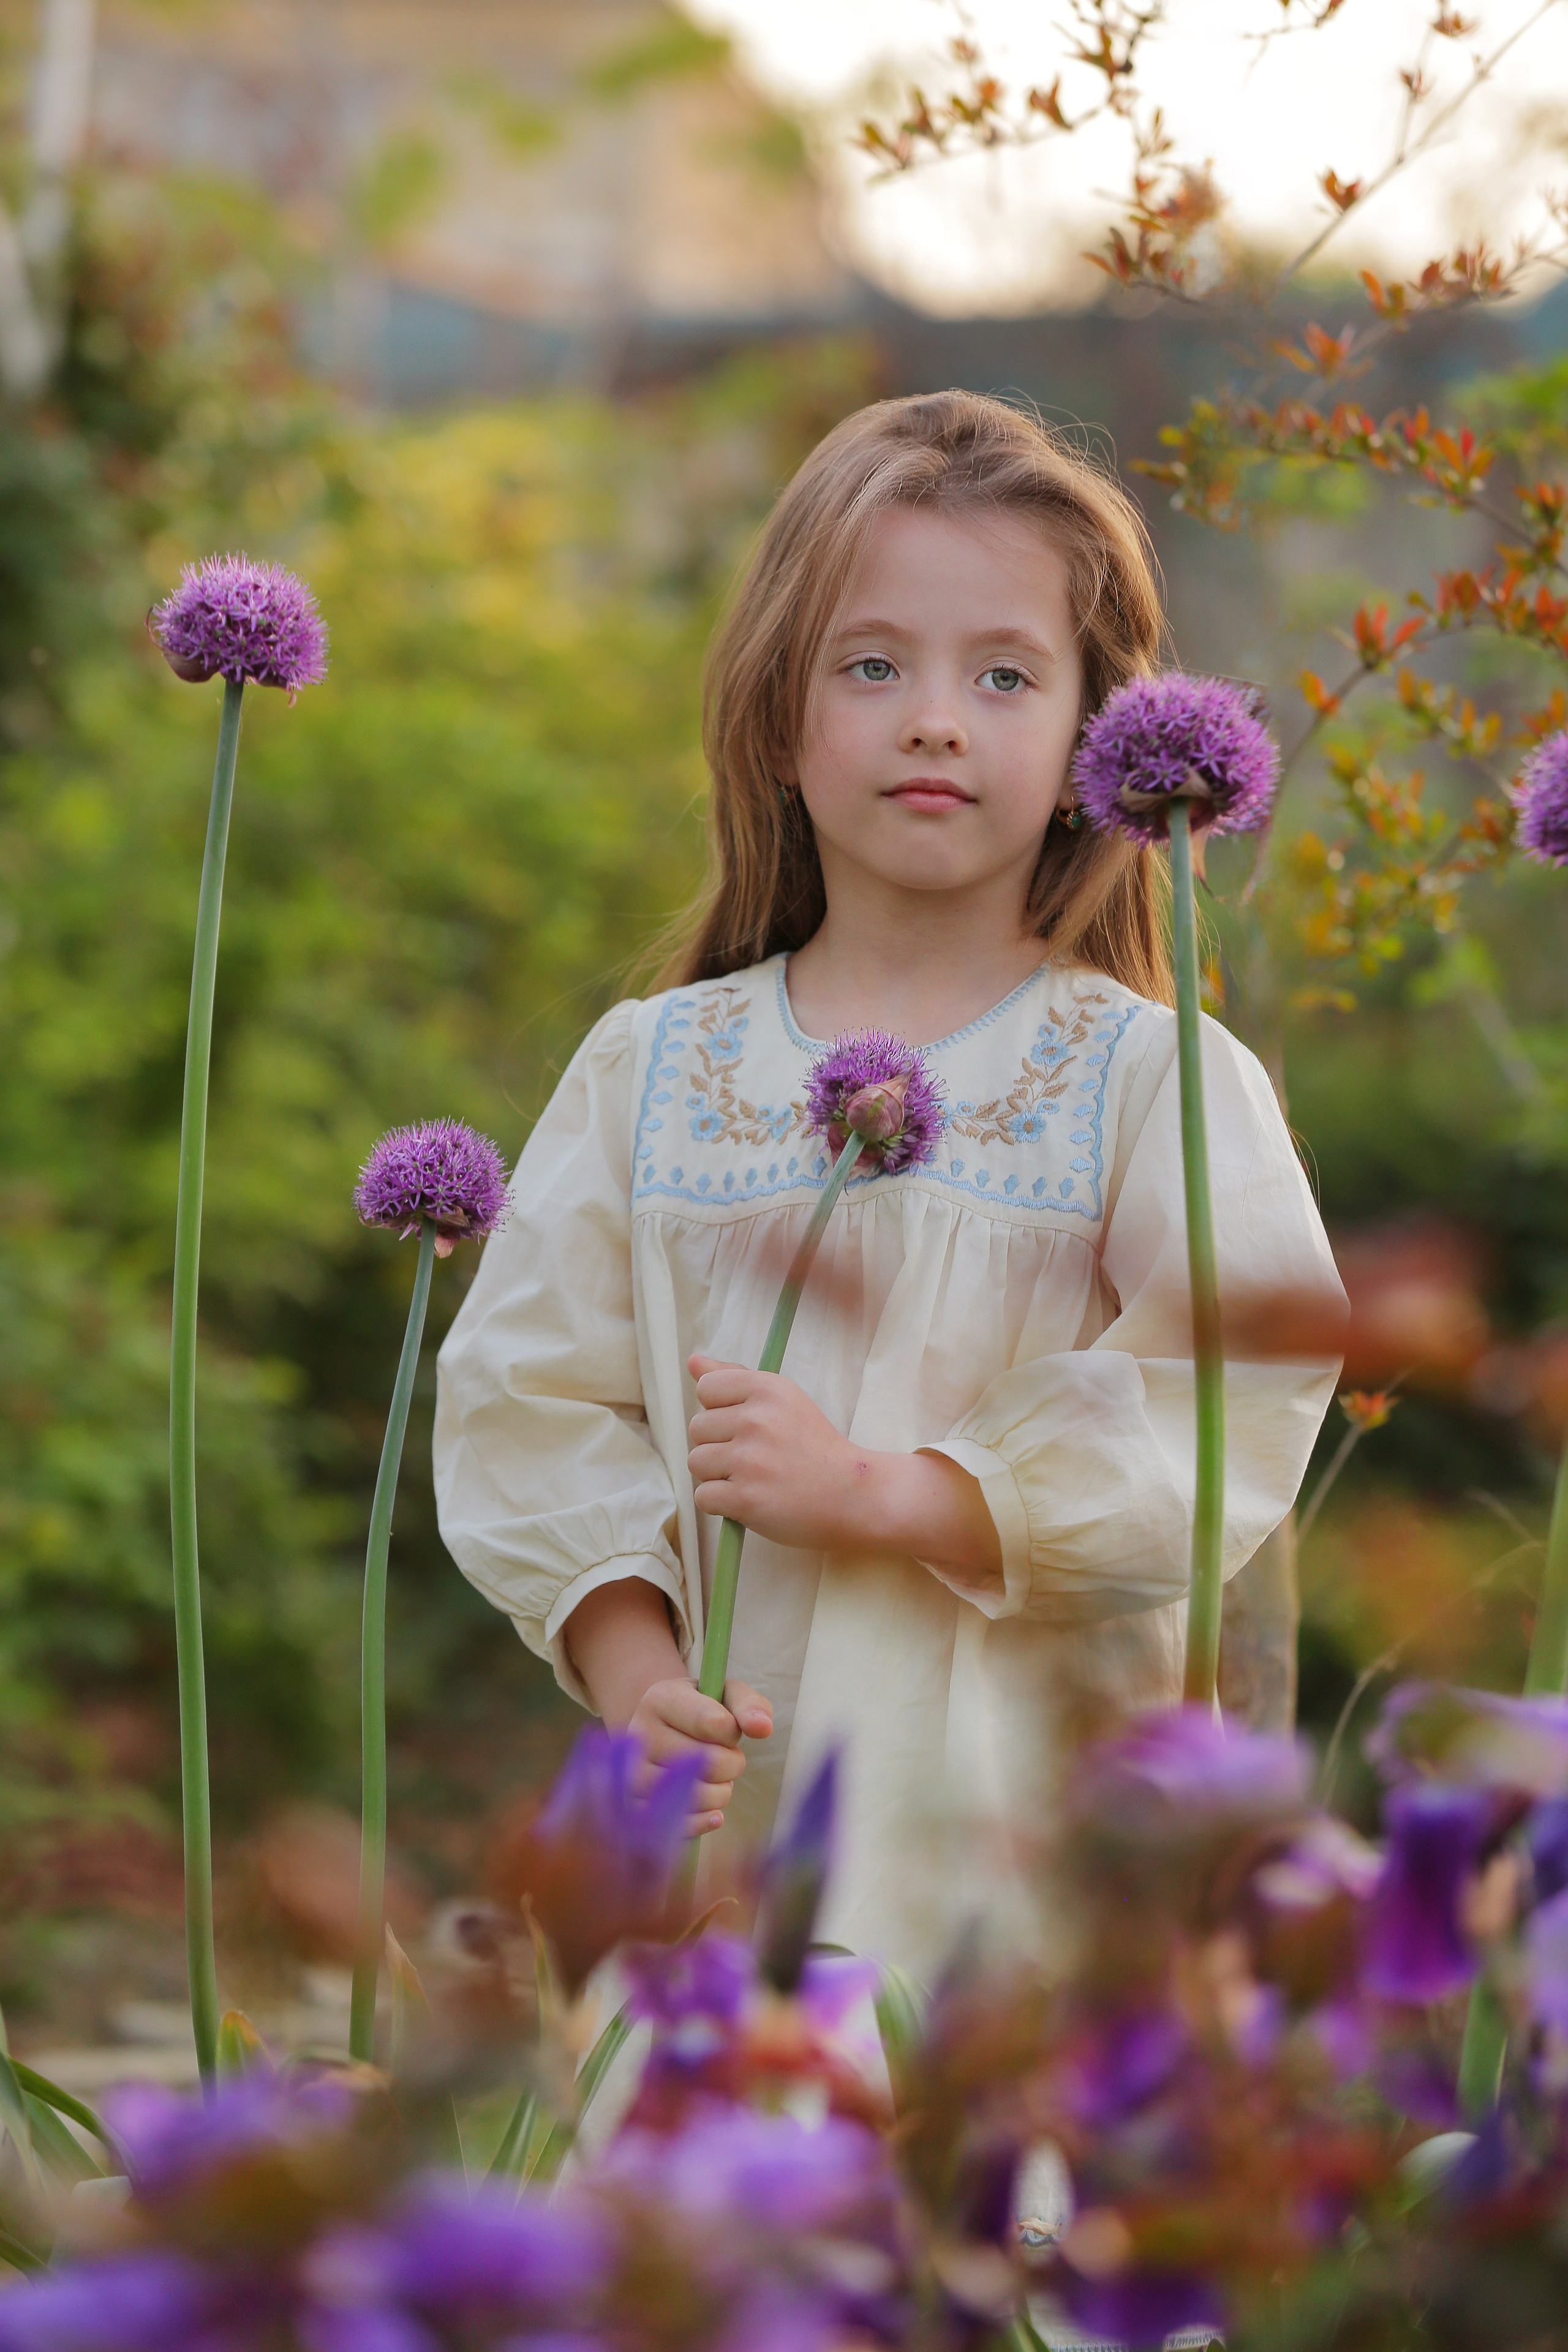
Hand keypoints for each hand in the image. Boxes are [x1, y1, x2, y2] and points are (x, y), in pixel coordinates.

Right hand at [626, 1673, 772, 1836]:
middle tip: (727, 1757)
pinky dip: (705, 1820)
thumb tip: (763, 1728)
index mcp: (660, 1699)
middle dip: (732, 1762)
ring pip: (695, 1795)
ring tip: (716, 1779)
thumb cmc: (700, 1711)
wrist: (660, 1732)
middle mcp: (639, 1735)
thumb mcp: (725, 1695)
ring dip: (721, 1791)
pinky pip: (680, 1825)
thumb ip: (749, 1705)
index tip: (729, 1729)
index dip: (733, 1732)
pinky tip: (713, 1810)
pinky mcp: (635, 1807)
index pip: (713, 1723)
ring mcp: (633, 1774)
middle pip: (709, 1762)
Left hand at [686, 1353, 1003, 1585]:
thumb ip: (735, 1378)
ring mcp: (749, 1460)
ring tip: (753, 1478)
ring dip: (718, 1475)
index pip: (707, 1388)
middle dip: (719, 1444)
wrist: (853, 1494)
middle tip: (756, 1457)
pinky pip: (703, 1497)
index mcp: (767, 1389)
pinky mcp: (745, 1498)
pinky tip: (750, 1500)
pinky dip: (722, 1504)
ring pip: (696, 1462)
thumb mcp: (783, 1401)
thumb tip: (692, 1362)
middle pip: (697, 1428)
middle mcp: (756, 1419)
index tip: (748, 1425)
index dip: (721, 1410)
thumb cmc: (815, 1447)